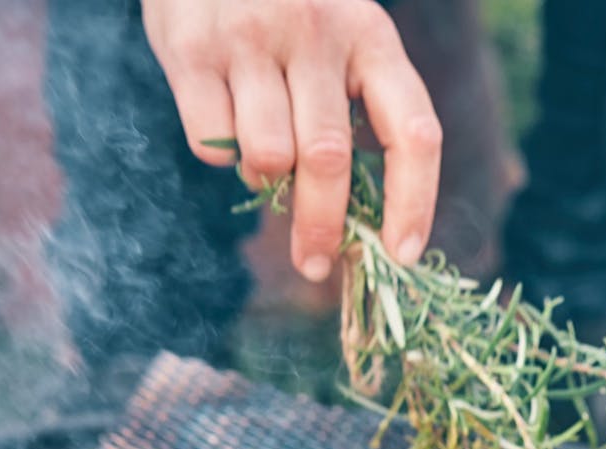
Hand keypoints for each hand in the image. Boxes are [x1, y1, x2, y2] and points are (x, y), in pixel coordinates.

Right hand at [141, 0, 442, 281]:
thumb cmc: (293, 15)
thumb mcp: (345, 43)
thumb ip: (360, 115)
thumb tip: (362, 226)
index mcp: (374, 39)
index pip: (414, 134)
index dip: (414, 203)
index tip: (402, 255)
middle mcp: (317, 34)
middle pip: (329, 160)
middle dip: (323, 228)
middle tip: (315, 266)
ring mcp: (251, 38)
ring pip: (269, 157)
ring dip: (268, 183)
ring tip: (268, 164)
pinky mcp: (190, 48)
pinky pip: (213, 141)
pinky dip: (222, 155)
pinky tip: (225, 121)